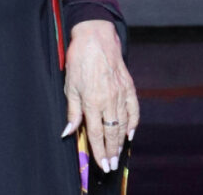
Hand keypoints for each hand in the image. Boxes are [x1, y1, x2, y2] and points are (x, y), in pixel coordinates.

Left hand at [63, 20, 139, 173]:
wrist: (96, 37)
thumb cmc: (79, 60)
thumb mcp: (69, 86)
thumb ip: (72, 111)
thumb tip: (68, 132)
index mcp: (92, 101)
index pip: (96, 133)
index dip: (99, 151)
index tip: (102, 164)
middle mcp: (109, 100)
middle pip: (112, 133)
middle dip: (112, 151)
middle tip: (112, 165)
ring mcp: (121, 93)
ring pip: (123, 124)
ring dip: (121, 141)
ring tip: (119, 154)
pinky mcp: (129, 86)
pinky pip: (134, 110)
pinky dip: (133, 123)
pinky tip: (130, 133)